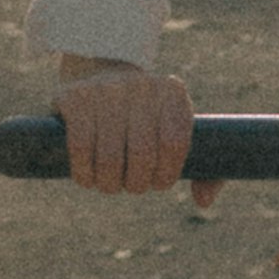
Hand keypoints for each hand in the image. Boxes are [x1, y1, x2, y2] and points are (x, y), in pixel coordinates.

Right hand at [55, 60, 199, 195]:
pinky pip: (81, 148)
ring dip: (108, 183)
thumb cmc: (145, 120)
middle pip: (142, 155)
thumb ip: (202, 171)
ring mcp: (106, 88)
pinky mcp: (75, 97)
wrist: (98, 76)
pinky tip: (87, 177)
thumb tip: (203, 202)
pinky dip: (84, 173)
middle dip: (136, 183)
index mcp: (173, 93)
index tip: (157, 183)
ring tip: (108, 183)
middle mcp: (141, 85)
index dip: (165, 174)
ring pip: (110, 157)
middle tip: (130, 185)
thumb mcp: (176, 134)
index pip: (175, 144)